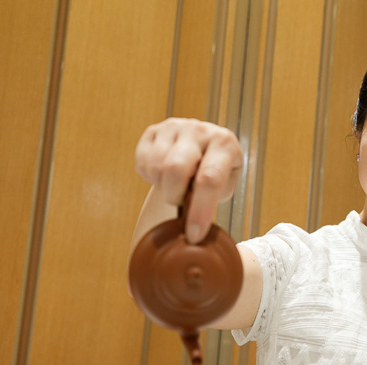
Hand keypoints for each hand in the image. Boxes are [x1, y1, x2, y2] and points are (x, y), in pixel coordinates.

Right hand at [135, 118, 242, 242]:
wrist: (203, 147)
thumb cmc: (216, 172)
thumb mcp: (224, 187)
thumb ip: (211, 202)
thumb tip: (192, 230)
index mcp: (224, 144)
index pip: (209, 180)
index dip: (200, 211)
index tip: (194, 235)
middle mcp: (200, 130)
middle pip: (175, 169)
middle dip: (175, 196)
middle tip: (182, 200)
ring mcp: (175, 127)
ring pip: (156, 168)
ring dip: (164, 187)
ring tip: (177, 184)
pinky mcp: (154, 130)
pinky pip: (142, 162)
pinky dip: (151, 177)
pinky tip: (165, 174)